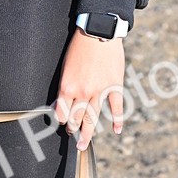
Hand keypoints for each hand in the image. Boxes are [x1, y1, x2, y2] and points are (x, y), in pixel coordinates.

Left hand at [55, 28, 124, 150]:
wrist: (98, 32)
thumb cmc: (79, 47)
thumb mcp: (65, 67)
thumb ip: (65, 86)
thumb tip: (59, 102)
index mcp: (67, 87)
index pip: (62, 113)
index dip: (61, 121)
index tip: (63, 125)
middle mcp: (82, 93)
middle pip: (76, 119)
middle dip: (73, 130)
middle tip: (72, 137)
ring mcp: (99, 91)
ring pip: (92, 118)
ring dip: (87, 134)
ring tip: (83, 145)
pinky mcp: (114, 86)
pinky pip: (116, 107)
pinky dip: (117, 120)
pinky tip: (116, 130)